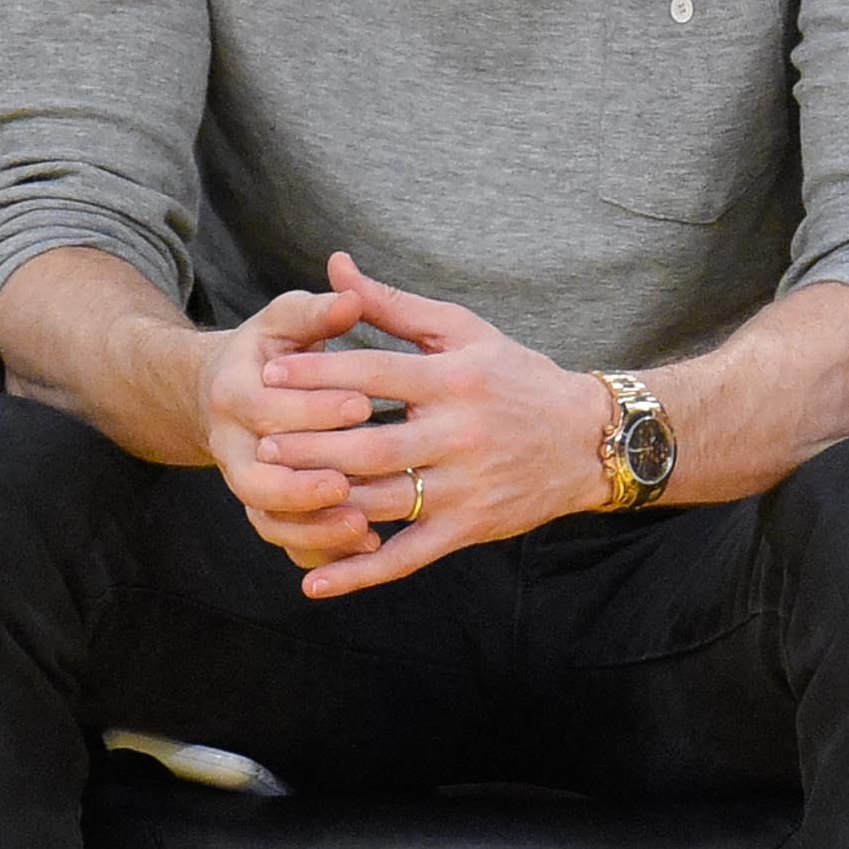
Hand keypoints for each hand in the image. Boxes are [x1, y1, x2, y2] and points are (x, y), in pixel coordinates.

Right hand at [193, 287, 377, 569]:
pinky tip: (366, 548)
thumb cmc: (274, 349)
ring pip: (269, 519)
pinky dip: (320, 551)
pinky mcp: (266, 511)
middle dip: (304, 483)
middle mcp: (231, 446)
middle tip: (353, 482)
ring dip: (313, 529)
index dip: (312, 408)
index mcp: (233, 392)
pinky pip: (286, 543)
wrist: (227, 392)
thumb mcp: (286, 321)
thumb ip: (317, 311)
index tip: (362, 404)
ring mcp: (246, 484)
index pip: (267, 408)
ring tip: (361, 526)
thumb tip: (352, 295)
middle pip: (257, 478)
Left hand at [256, 254, 612, 597]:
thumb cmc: (516, 376)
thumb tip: (336, 267)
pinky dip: (359, 573)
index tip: (270, 372)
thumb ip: (393, 305)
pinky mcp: (468, 529)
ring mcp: (463, 486)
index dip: (320, 373)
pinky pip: (406, 556)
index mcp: (455, 379)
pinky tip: (314, 581)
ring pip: (381, 500)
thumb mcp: (463, 331)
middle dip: (311, 443)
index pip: (376, 375)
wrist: (588, 439)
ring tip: (273, 495)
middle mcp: (459, 434)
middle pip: (370, 443)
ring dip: (324, 502)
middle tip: (260, 439)